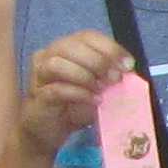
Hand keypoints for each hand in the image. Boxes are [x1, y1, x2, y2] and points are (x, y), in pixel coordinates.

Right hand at [19, 26, 135, 156]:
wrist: (49, 131)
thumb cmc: (74, 105)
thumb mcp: (98, 88)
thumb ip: (110, 77)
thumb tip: (130, 72)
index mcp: (65, 48)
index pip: (87, 36)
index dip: (109, 47)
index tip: (128, 64)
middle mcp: (48, 56)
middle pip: (70, 46)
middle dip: (98, 61)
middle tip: (115, 78)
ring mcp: (39, 76)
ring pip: (57, 64)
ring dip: (85, 75)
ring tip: (102, 89)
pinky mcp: (37, 97)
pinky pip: (55, 89)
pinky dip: (78, 93)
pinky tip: (94, 100)